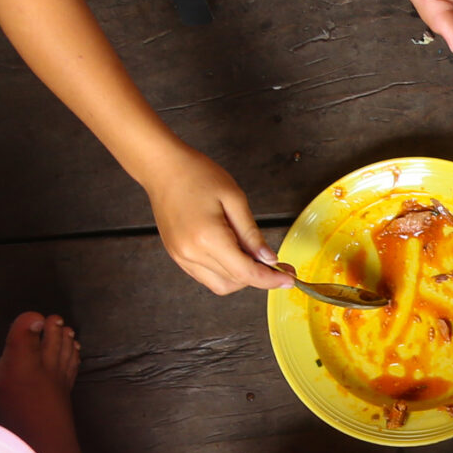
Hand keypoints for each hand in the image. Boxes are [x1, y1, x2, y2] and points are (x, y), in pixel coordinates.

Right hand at [143, 147, 289, 294]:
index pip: (246, 273)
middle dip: (260, 277)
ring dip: (241, 277)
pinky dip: (225, 272)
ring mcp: (180, 256)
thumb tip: (269, 259)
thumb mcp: (234, 199)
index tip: (289, 279)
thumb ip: (252, 234)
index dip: (271, 279)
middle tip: (278, 263)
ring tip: (254, 256)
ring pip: (220, 284)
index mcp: (208, 238)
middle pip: (234, 282)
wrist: (163, 168)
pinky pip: (205, 276)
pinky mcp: (176, 255)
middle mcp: (191, 253)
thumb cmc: (198, 176)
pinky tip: (235, 254)